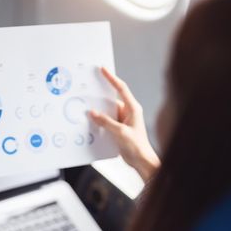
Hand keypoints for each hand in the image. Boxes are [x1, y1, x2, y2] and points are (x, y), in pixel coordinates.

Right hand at [90, 67, 159, 181]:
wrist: (141, 161)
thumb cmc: (137, 146)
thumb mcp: (119, 132)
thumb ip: (105, 122)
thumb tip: (93, 113)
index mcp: (133, 108)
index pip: (121, 88)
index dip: (111, 78)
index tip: (103, 69)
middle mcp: (128, 112)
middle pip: (111, 100)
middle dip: (100, 99)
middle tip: (88, 93)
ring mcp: (124, 120)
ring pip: (107, 112)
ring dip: (99, 113)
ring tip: (89, 113)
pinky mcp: (119, 128)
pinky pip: (107, 121)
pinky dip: (100, 122)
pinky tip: (93, 124)